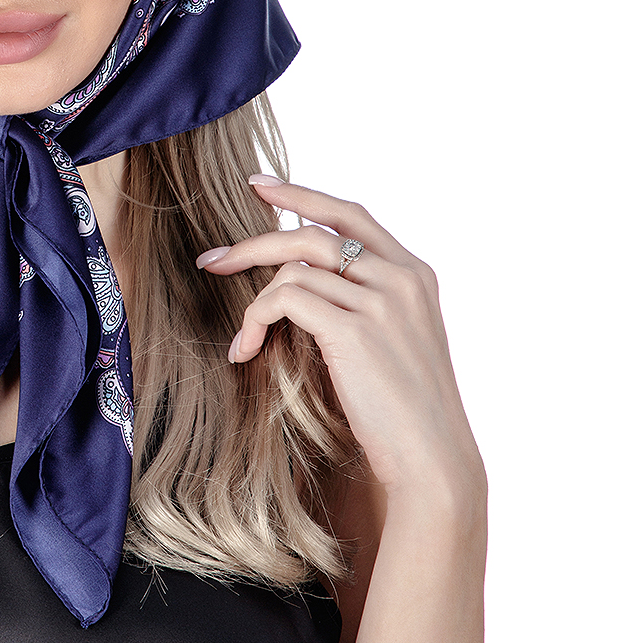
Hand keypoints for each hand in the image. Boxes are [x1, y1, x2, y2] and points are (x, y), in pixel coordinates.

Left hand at [196, 175, 483, 504]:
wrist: (431, 457)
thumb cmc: (403, 413)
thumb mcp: (392, 343)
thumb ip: (360, 305)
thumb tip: (298, 287)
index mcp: (414, 274)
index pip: (350, 214)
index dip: (302, 196)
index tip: (260, 185)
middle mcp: (400, 277)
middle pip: (312, 233)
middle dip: (253, 242)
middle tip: (212, 259)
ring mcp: (380, 300)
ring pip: (292, 268)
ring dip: (252, 298)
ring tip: (242, 337)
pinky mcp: (354, 328)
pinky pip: (285, 300)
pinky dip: (256, 320)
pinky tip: (248, 349)